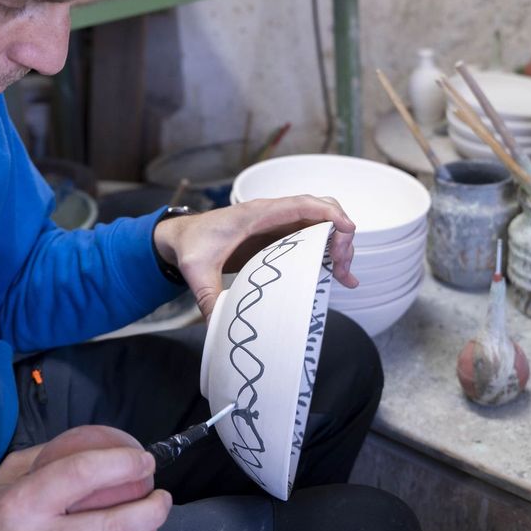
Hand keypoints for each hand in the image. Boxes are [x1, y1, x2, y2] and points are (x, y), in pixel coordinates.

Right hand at [0, 429, 169, 530]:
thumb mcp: (2, 482)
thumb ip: (47, 460)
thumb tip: (98, 444)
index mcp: (18, 506)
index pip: (82, 474)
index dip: (123, 464)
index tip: (144, 461)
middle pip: (114, 526)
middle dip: (152, 509)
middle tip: (161, 496)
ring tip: (151, 523)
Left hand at [153, 195, 357, 318]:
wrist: (182, 238)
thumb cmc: (191, 245)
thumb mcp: (196, 271)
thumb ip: (208, 296)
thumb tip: (217, 326)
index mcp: (256, 214)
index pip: (301, 204)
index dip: (329, 212)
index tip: (348, 229)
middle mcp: (273, 215)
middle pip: (321, 213)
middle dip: (339, 236)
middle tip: (341, 267)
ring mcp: (279, 226)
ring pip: (321, 226)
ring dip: (337, 247)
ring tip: (345, 277)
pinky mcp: (279, 238)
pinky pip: (312, 239)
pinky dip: (328, 254)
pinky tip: (341, 277)